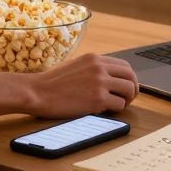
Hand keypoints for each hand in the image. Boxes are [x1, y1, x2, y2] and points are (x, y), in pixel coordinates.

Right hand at [23, 54, 138, 117]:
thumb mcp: (74, 66)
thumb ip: (91, 68)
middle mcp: (99, 67)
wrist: (38, 92)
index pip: (124, 65)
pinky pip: (119, 105)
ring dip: (127, 100)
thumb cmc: (51, 83)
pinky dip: (116, 110)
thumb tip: (107, 77)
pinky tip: (105, 111)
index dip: (128, 78)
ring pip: (129, 90)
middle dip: (133, 89)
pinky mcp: (98, 99)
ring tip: (118, 106)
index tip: (125, 87)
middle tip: (128, 98)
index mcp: (94, 58)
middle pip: (131, 76)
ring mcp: (100, 82)